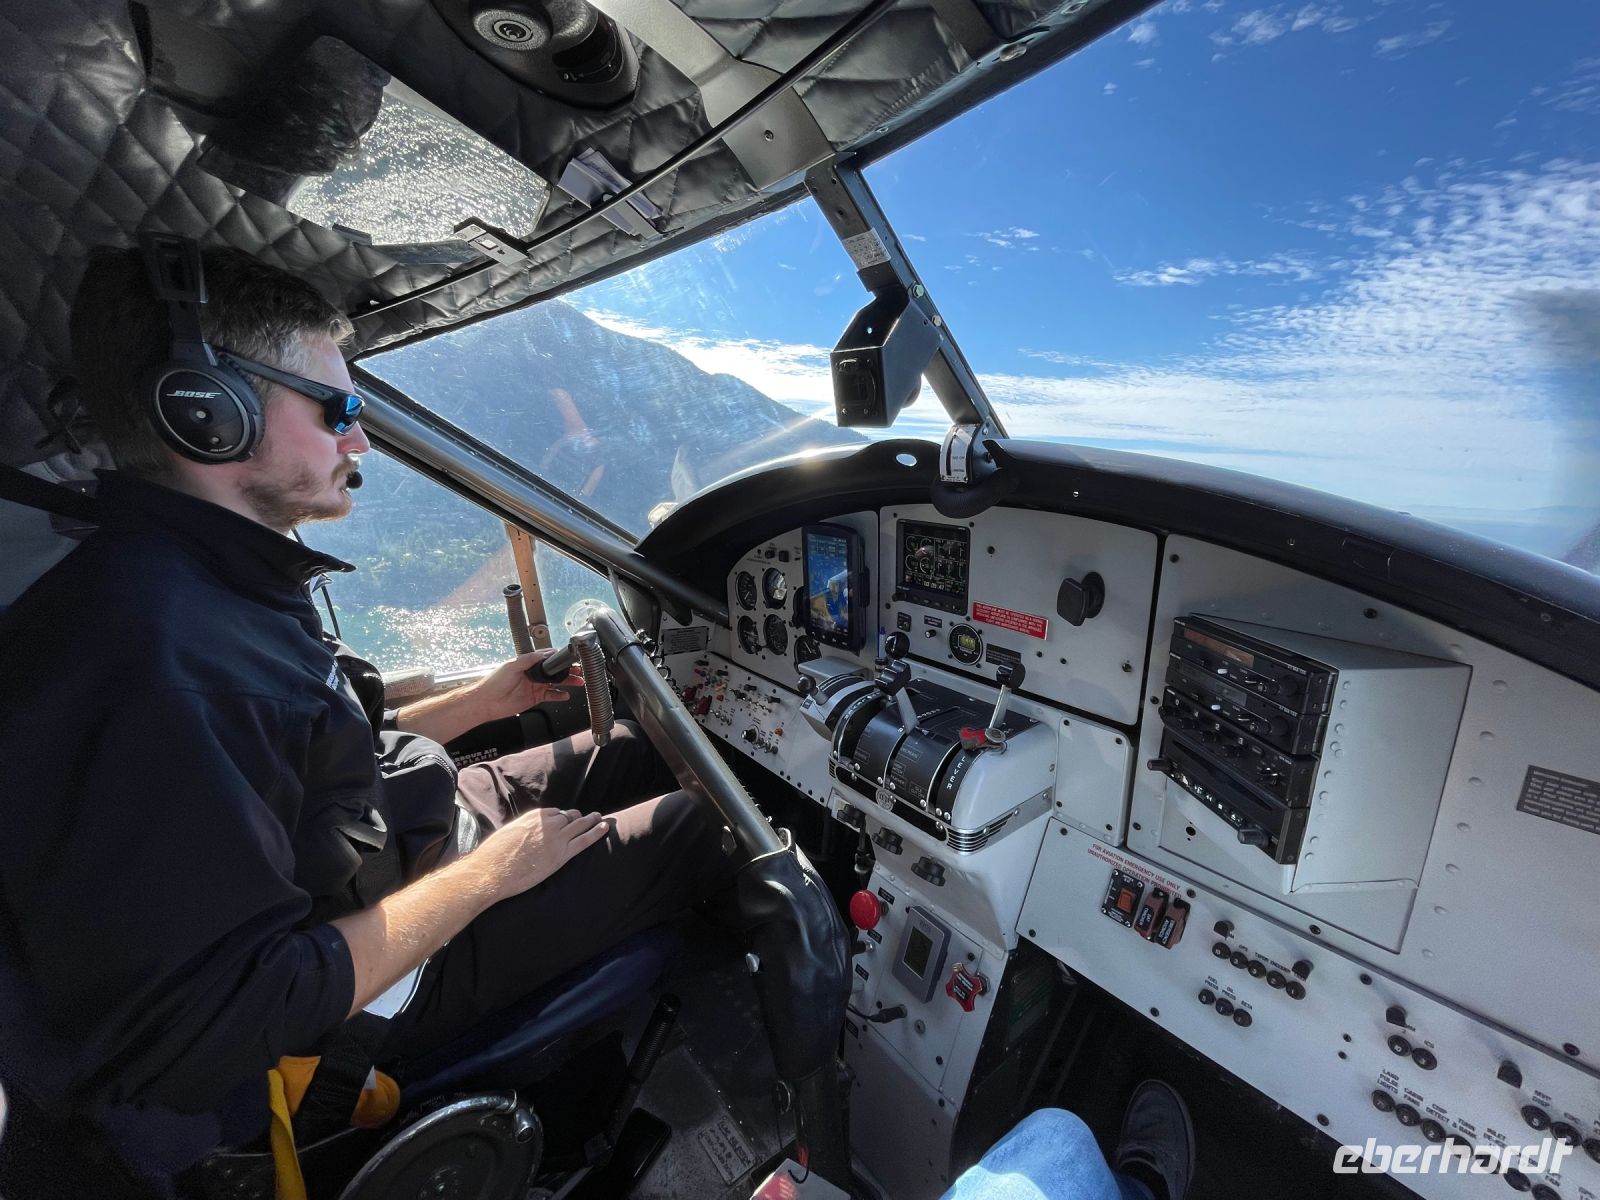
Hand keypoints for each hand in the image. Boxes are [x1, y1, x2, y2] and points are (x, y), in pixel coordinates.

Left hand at [472, 648, 585, 721]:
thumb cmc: (494, 682)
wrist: (486, 702)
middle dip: (567, 671)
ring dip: (568, 682)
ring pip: (556, 683)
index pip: (547, 659)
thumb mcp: (512, 665)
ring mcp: (535, 687)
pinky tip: (566, 695)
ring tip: (579, 682)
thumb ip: (529, 659)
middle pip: (554, 672)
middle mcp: (532, 675)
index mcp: (527, 664)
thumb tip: (545, 652)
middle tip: (579, 671)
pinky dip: (559, 695)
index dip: (558, 659)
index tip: (569, 658)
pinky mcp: (535, 699)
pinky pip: (551, 696)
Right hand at [474, 807, 610, 900]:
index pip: (555, 813)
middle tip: (588, 817)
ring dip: (592, 820)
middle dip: (579, 817)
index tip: (566, 820)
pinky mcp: (562, 854)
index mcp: (535, 816)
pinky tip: (605, 827)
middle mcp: (548, 823)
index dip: (562, 818)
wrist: (493, 870)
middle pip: (570, 817)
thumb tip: (524, 834)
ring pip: (580, 825)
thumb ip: (522, 829)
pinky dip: (596, 832)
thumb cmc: (495, 855)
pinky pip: (584, 840)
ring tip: (599, 819)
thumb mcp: (509, 832)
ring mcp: (557, 838)